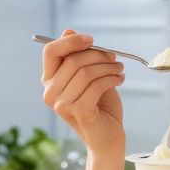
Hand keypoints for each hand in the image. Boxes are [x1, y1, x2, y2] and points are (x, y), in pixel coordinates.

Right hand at [40, 29, 125, 154]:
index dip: (71, 41)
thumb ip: (78, 57)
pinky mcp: (77, 111)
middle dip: (98, 55)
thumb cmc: (99, 106)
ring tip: (119, 70)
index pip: (50, 51)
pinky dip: (111, 79)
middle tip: (114, 58)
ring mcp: (61, 104)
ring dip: (108, 67)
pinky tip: (120, 80)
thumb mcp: (89, 77)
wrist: (107, 138)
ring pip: (86, 72)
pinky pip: (96, 85)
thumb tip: (68, 31)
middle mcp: (50, 93)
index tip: (92, 40)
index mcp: (49, 81)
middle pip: (72, 60)